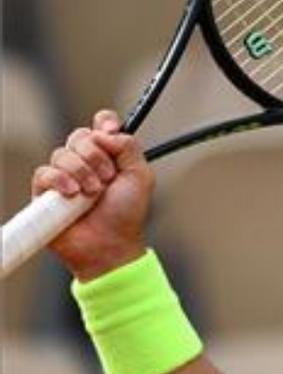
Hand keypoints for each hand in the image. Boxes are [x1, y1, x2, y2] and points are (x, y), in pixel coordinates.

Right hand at [31, 110, 153, 280]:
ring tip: (93, 194)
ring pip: (63, 153)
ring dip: (82, 172)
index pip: (101, 125)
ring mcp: (64, 175)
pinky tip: (72, 194)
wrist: (110, 244)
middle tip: (107, 178)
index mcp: (109, 156)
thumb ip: (129, 147)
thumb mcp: (141, 177)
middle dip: (96, 156)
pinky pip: (45, 172)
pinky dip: (60, 180)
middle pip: (80, 136)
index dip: (104, 123)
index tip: (111, 131)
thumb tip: (106, 131)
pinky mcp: (45, 191)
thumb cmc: (126, 215)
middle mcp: (85, 162)